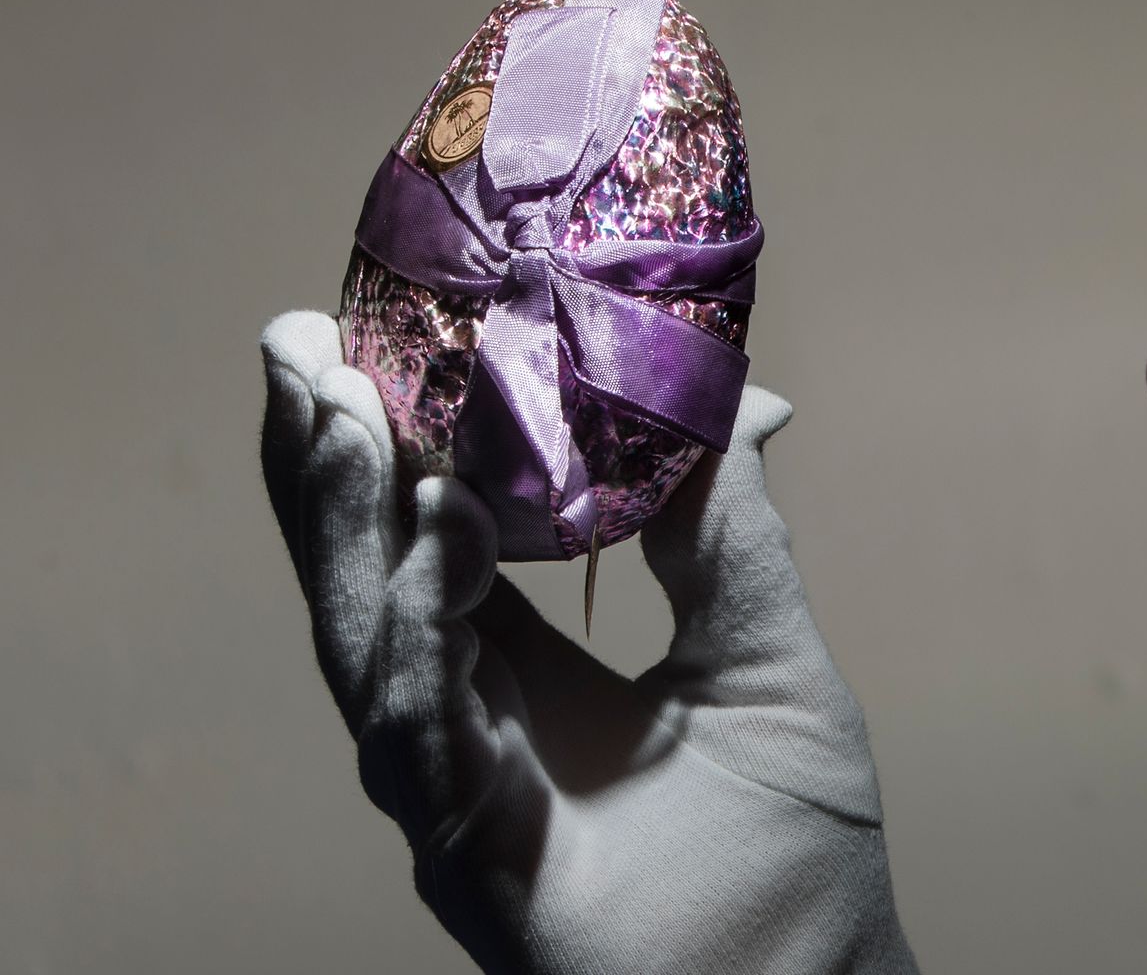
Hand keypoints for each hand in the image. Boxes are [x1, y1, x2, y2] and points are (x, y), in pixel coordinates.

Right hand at [259, 310, 915, 973]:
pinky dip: (422, 629)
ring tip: (341, 409)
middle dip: (332, 468)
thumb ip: (729, 533)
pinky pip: (426, 732)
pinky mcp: (471, 859)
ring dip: (348, 527)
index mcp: (526, 680)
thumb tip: (743, 396)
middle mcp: (472, 730)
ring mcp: (457, 797)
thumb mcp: (766, 653)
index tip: (377, 336)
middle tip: (306, 345)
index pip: (433, 548)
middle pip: (372, 580)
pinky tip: (433, 534)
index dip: (398, 450)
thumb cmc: (791, 848)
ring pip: (368, 647)